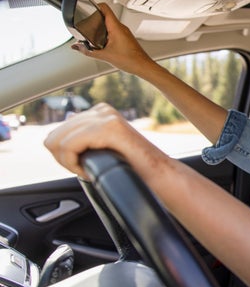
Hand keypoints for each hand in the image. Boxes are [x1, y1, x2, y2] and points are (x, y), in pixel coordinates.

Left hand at [44, 103, 165, 178]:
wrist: (159, 176)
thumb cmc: (133, 170)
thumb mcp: (101, 150)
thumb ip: (82, 139)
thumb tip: (56, 134)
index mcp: (99, 112)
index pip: (56, 132)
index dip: (64, 156)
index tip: (84, 166)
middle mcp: (102, 110)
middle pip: (53, 137)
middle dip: (64, 160)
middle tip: (86, 170)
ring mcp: (106, 116)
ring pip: (58, 142)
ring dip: (70, 163)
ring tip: (91, 170)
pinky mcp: (109, 127)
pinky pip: (70, 146)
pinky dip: (74, 164)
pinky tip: (91, 170)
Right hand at [71, 4, 155, 76]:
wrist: (143, 66)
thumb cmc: (131, 60)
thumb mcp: (105, 56)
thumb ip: (88, 51)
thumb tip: (77, 47)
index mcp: (116, 27)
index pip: (105, 8)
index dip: (94, 5)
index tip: (86, 8)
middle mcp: (121, 27)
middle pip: (105, 15)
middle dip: (94, 18)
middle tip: (86, 23)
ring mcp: (124, 32)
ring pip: (109, 24)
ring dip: (100, 27)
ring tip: (92, 33)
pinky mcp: (125, 37)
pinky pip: (114, 31)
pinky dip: (106, 34)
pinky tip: (102, 42)